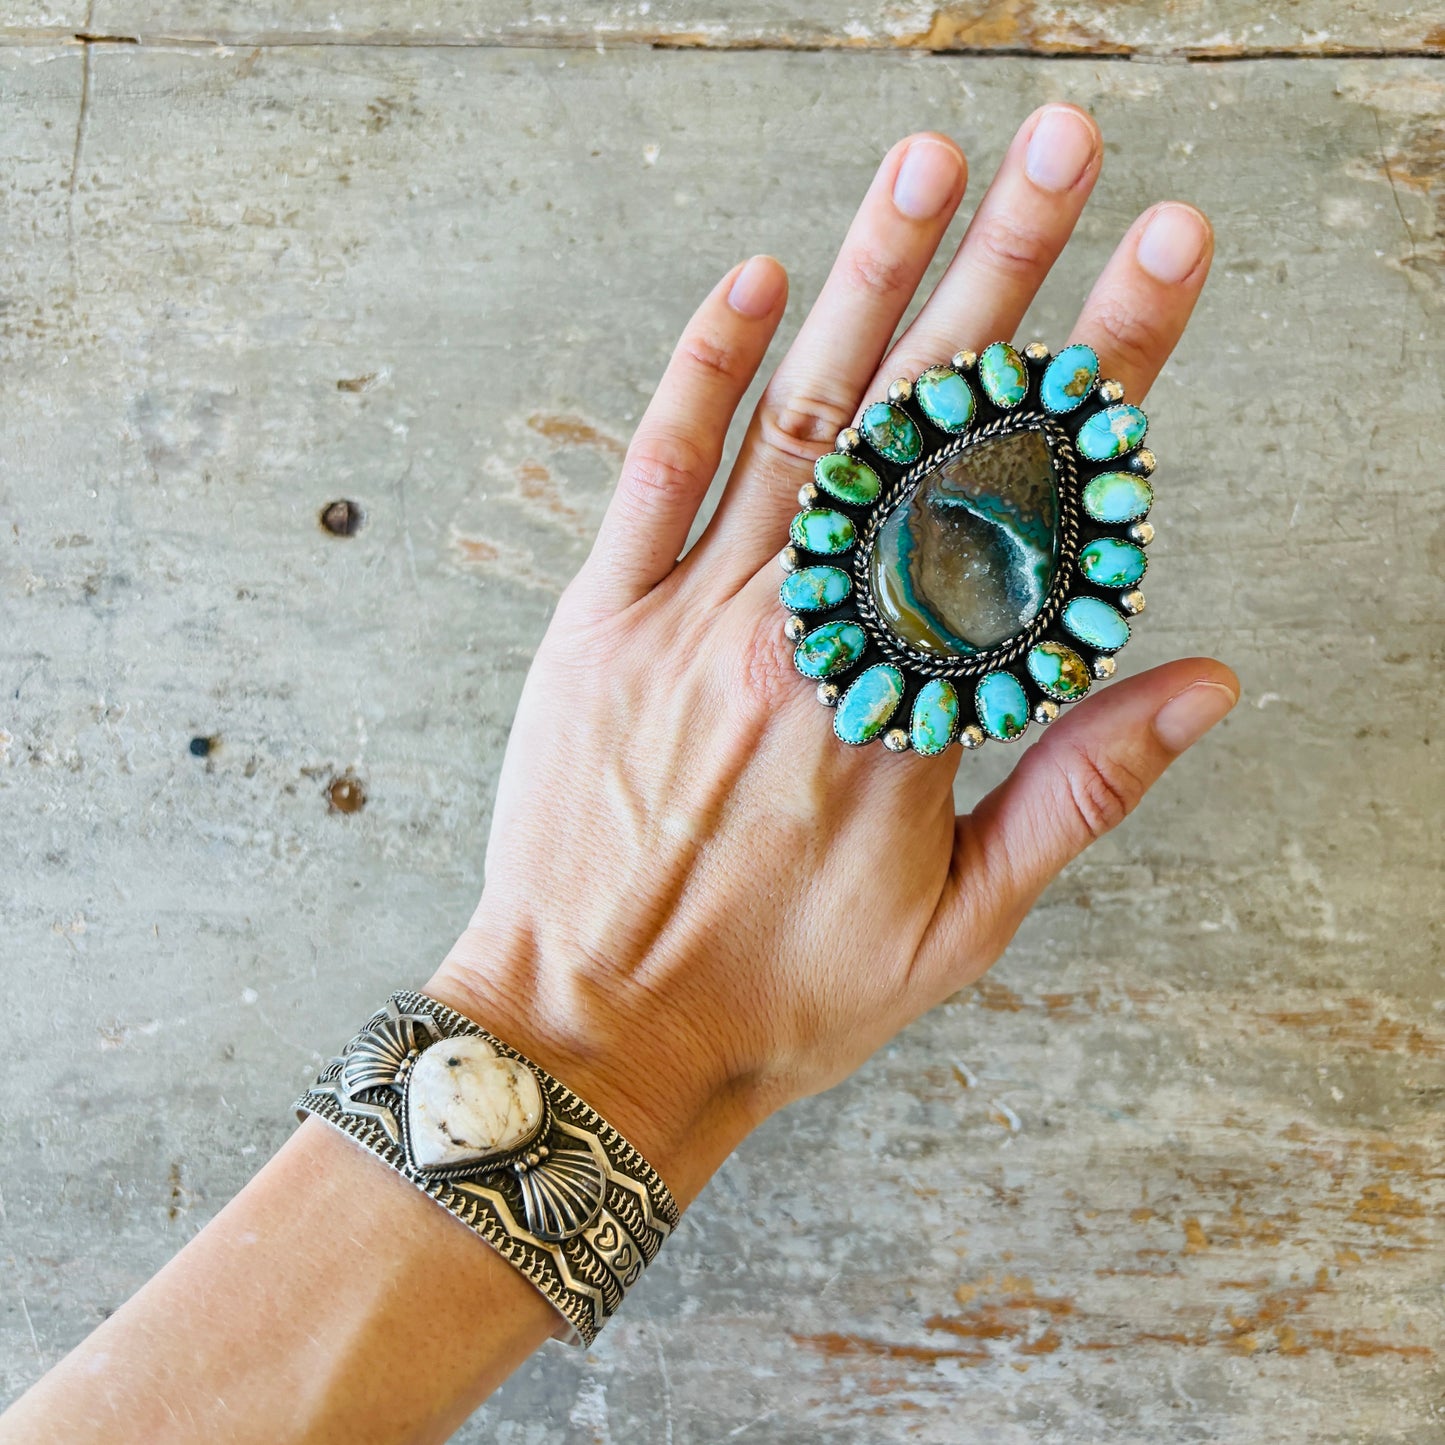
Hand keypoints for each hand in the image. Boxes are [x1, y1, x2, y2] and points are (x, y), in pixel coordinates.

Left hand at [428, 106, 1235, 1204]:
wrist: (597, 1029)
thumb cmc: (782, 994)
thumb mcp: (960, 926)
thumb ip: (1078, 790)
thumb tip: (1200, 679)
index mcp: (914, 709)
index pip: (1031, 504)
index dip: (1106, 369)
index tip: (1162, 255)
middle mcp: (812, 637)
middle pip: (925, 427)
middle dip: (1006, 272)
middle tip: (1067, 152)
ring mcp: (698, 617)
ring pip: (803, 419)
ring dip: (871, 279)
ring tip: (933, 162)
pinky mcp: (601, 622)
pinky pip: (657, 472)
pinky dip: (707, 371)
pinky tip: (761, 282)